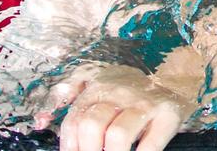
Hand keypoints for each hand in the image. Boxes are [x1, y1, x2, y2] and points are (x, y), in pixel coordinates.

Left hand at [35, 64, 193, 150]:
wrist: (177, 73)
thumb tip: (39, 121)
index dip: (69, 147)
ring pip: (118, 136)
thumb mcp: (96, 77)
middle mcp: (120, 93)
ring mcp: (144, 104)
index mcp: (98, 87)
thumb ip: (66, 92)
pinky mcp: (168, 115)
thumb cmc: (130, 84)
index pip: (74, 122)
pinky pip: (150, 145)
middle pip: (92, 127)